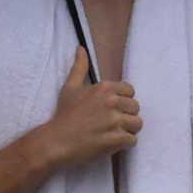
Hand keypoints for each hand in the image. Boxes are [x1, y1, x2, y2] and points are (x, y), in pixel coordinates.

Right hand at [37, 46, 140, 166]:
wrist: (55, 142)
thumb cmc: (63, 115)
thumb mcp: (70, 87)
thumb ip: (79, 67)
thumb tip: (81, 48)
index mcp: (105, 88)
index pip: (130, 91)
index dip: (122, 102)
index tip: (109, 110)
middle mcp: (112, 102)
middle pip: (135, 108)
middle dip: (125, 117)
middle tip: (109, 125)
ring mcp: (114, 121)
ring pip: (137, 124)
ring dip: (127, 131)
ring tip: (111, 134)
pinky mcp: (116, 139)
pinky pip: (132, 140)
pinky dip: (123, 144)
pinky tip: (110, 144)